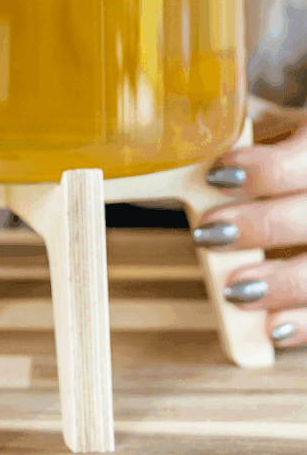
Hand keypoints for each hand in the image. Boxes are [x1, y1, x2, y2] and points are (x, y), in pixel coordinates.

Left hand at [195, 97, 306, 347]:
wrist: (295, 180)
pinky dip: (303, 322)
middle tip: (209, 233)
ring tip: (235, 290)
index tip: (218, 176)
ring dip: (283, 283)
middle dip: (260, 227)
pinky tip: (273, 329)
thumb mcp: (257, 126)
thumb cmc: (274, 147)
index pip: (306, 155)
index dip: (268, 169)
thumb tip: (163, 133)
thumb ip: (225, 129)